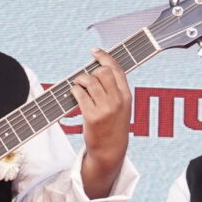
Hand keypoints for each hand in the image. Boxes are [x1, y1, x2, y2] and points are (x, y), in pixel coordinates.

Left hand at [71, 48, 131, 195]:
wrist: (110, 151)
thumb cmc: (114, 127)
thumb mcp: (122, 107)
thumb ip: (115, 89)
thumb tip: (100, 69)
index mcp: (126, 96)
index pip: (117, 69)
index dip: (105, 56)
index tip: (95, 51)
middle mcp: (117, 100)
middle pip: (102, 71)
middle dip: (92, 71)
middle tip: (86, 79)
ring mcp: (104, 108)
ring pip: (89, 80)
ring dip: (80, 80)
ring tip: (78, 86)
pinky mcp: (91, 116)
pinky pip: (79, 94)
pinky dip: (75, 90)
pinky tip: (75, 94)